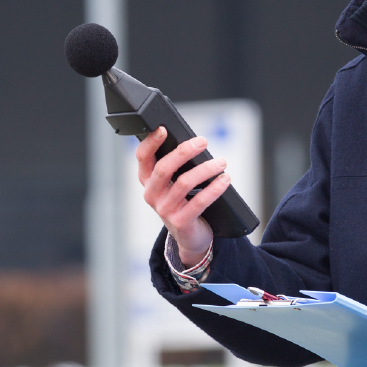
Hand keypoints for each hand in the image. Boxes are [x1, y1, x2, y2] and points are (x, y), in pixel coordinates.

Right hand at [135, 126, 228, 267]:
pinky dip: (214, 188)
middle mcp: (152, 195)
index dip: (151, 142)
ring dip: (206, 169)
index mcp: (147, 181)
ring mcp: (165, 210)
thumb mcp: (174, 184)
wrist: (190, 237)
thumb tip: (194, 143)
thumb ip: (177, 166)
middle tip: (202, 141)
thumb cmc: (184, 202)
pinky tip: (224, 179)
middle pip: (164, 168)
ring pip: (184, 183)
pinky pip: (199, 201)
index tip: (164, 129)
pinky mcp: (180, 222)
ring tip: (221, 162)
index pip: (142, 158)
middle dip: (184, 152)